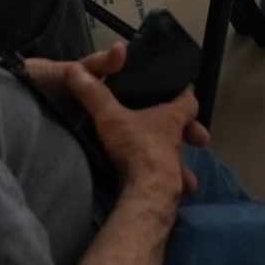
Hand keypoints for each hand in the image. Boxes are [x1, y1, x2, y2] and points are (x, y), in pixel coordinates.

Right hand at [27, 49, 203, 189]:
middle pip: (189, 132)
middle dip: (186, 130)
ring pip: (179, 158)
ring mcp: (175, 167)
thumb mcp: (110, 117)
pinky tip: (149, 181)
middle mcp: (177, 142)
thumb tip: (75, 71)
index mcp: (172, 118)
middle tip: (175, 126)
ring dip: (172, 157)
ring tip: (158, 155)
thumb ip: (94, 94)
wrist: (147, 193)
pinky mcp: (168, 188)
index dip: (184, 93)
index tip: (179, 88)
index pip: (189, 100)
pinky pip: (168, 180)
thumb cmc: (137, 148)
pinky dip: (161, 179)